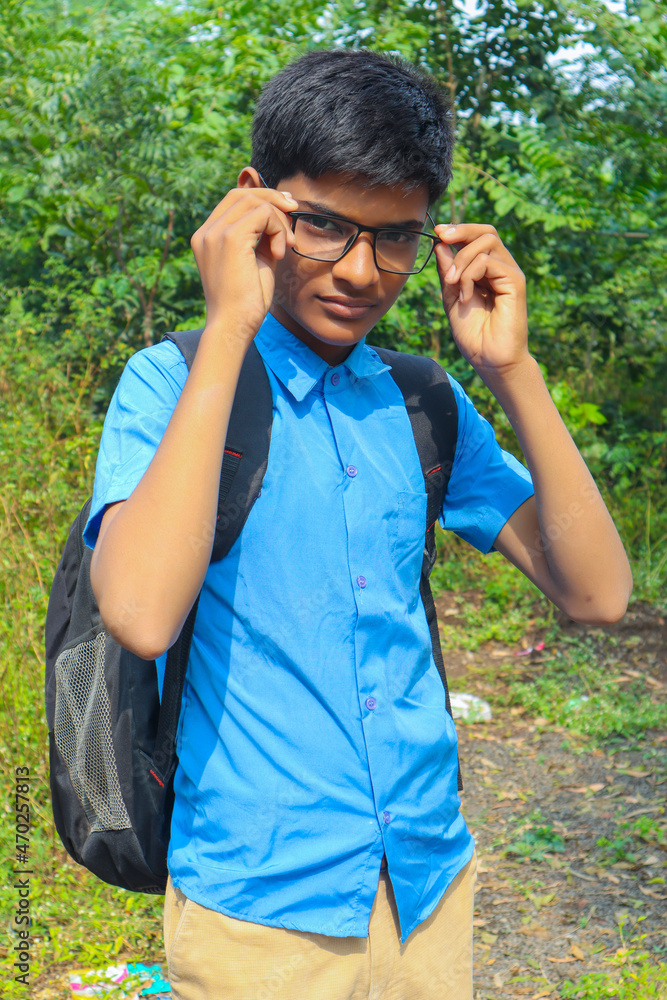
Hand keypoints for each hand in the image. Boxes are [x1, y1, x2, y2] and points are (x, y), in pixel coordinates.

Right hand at [190, 180, 297, 340]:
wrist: (233, 327)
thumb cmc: (246, 303)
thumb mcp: (255, 262)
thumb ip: (262, 238)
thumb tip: (281, 216)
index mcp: (207, 237)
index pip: (233, 201)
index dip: (262, 199)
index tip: (286, 211)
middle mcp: (206, 232)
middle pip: (241, 193)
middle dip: (273, 199)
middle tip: (294, 213)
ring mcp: (215, 233)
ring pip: (254, 201)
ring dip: (279, 220)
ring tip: (286, 247)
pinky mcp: (230, 238)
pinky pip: (263, 214)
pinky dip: (279, 230)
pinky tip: (280, 254)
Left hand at [434, 224, 528, 378]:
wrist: (489, 360)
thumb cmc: (473, 334)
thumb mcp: (452, 297)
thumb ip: (448, 271)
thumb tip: (441, 244)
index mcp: (487, 271)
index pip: (478, 237)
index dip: (458, 230)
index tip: (437, 232)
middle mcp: (501, 268)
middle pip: (486, 232)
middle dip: (461, 231)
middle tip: (441, 238)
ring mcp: (510, 274)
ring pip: (487, 242)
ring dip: (462, 260)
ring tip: (453, 284)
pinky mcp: (515, 282)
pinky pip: (489, 262)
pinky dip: (470, 275)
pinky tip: (466, 296)